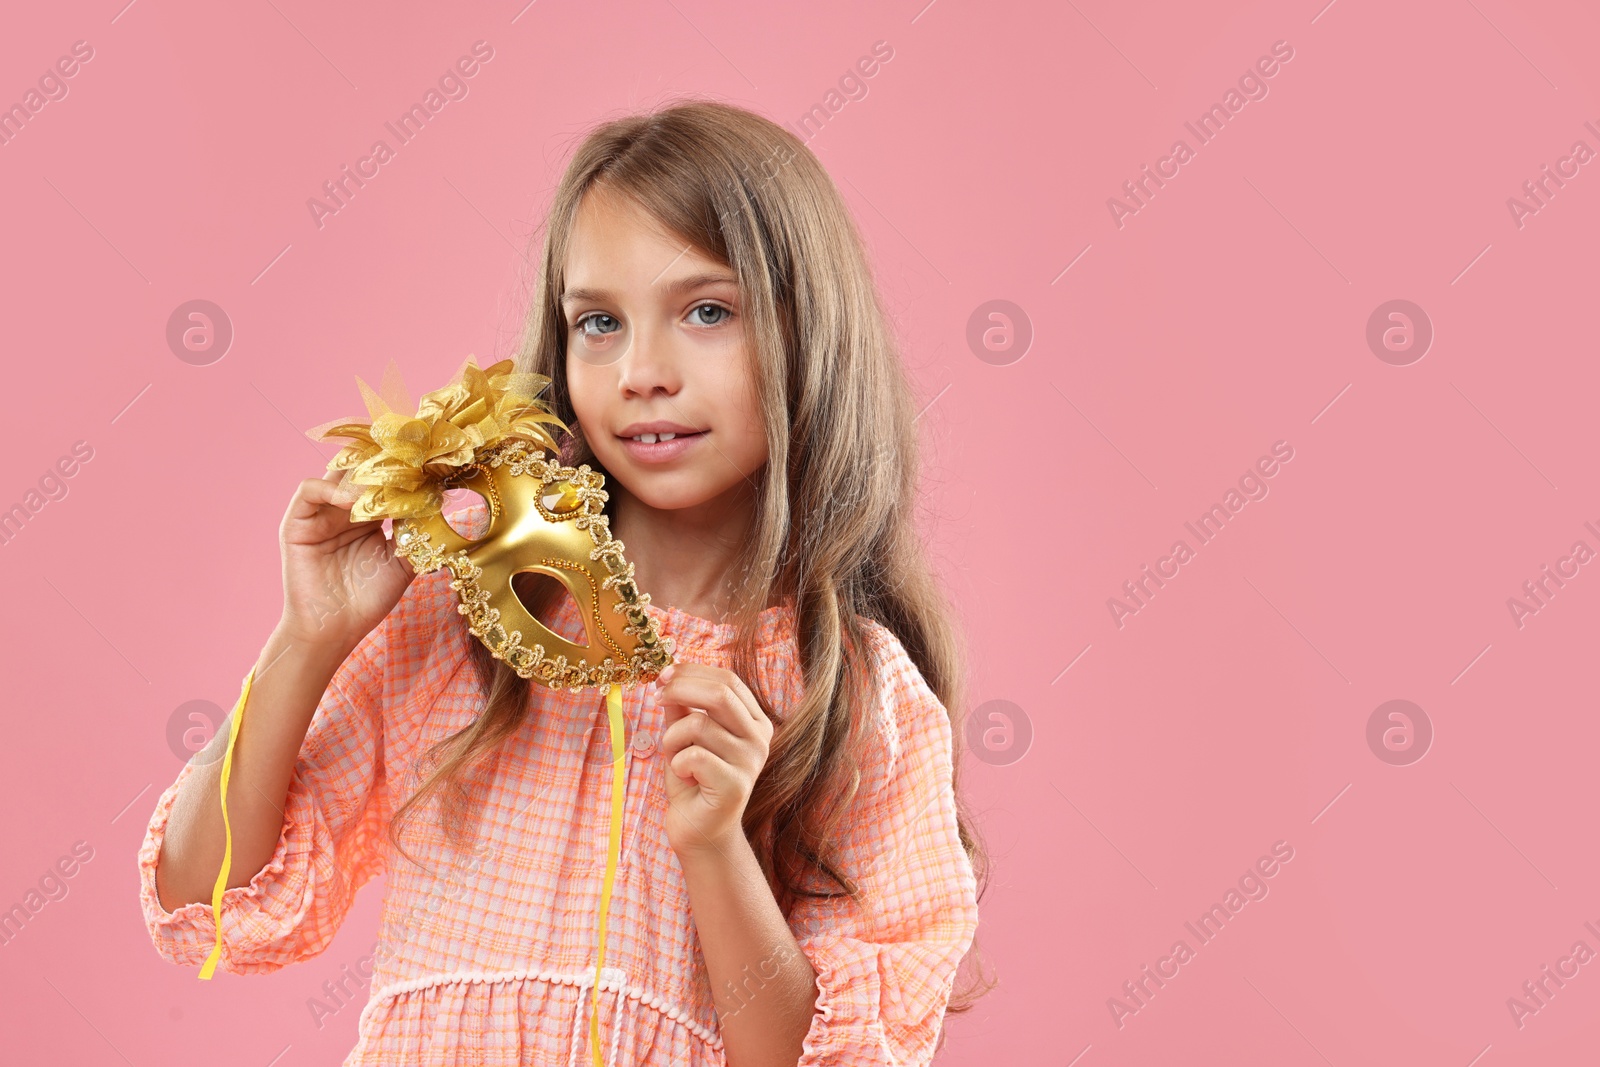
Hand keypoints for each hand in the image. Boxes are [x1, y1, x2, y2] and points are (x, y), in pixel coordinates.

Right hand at [276, 468, 415, 654]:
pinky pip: (309, 491)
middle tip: (404, 461)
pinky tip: (349, 500)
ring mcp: (320, 514)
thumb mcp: (402, 561)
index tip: (428, 467)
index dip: (403, 473)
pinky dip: (329, 488)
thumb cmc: (368, 599)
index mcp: (370, 516)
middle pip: (361, 472)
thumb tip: (437, 502)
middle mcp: (344, 510)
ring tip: (379, 484)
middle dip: (382, 465)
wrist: (335, 628)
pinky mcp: (297, 522)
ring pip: (337, 476)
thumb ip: (415, 532)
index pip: (385, 481)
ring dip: (359, 476)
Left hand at [656, 661, 772, 858]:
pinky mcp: (736, 785)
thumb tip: (668, 674)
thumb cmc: (693, 781)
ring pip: (698, 725)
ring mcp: (751, 762)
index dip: (692, 671)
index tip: (663, 675)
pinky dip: (677, 763)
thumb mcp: (684, 736)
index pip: (727, 680)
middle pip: (720, 693)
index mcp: (754, 720)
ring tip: (676, 758)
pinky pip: (693, 756)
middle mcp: (760, 738)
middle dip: (680, 689)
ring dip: (672, 739)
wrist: (700, 832)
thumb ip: (682, 707)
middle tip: (656, 697)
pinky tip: (685, 777)